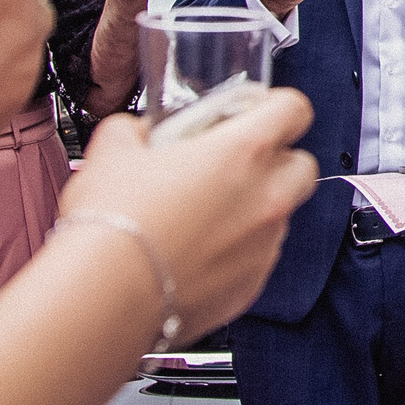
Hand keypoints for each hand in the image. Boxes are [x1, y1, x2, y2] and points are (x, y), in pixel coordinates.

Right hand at [60, 89, 317, 342]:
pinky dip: (238, 251)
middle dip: (274, 160)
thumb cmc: (112, 225)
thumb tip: (139, 133)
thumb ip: (137, 130)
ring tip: (204, 214)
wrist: (104, 298)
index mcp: (243, 151)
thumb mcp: (112, 150)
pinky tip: (196, 252)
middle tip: (230, 164)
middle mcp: (267, 197)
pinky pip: (259, 257)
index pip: (294, 108)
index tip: (250, 114)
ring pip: (281, 214)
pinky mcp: (251, 287)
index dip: (273, 106)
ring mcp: (264, 246)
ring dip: (255, 208)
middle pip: (300, 163)